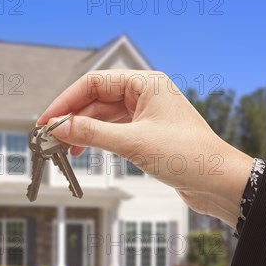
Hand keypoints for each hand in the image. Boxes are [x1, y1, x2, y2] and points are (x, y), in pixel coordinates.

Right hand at [38, 70, 252, 228]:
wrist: (218, 182)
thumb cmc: (187, 155)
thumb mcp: (132, 143)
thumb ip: (92, 133)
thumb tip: (59, 128)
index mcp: (145, 84)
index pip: (94, 83)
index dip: (66, 101)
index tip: (47, 120)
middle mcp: (143, 95)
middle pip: (95, 100)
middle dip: (71, 118)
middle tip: (49, 137)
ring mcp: (144, 114)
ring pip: (101, 117)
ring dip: (81, 131)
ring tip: (62, 148)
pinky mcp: (144, 134)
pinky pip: (111, 131)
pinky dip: (94, 140)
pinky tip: (81, 151)